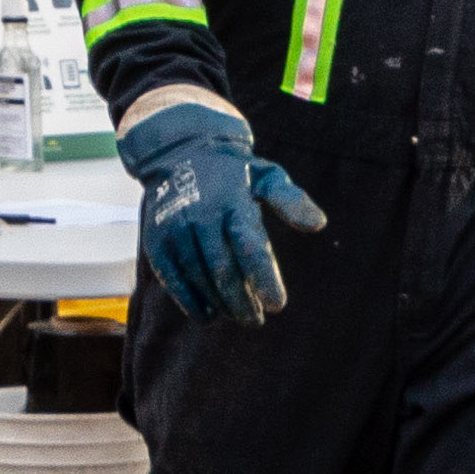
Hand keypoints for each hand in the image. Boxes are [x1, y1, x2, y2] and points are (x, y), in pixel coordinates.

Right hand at [116, 99, 326, 325]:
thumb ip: (292, 201)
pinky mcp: (155, 240)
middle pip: (223, 270)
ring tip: (238, 316)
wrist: (180, 154)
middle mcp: (199, 216)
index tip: (278, 306)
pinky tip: (207, 314)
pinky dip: (189, 300)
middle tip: (257, 319)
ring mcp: (173, 229)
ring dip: (219, 302)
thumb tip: (319, 225)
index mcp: (232, 202)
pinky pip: (171, 278)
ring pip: (198, 277)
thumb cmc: (234, 173)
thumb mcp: (267, 177)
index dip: (264, 280)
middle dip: (242, 300)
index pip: (250, 249)